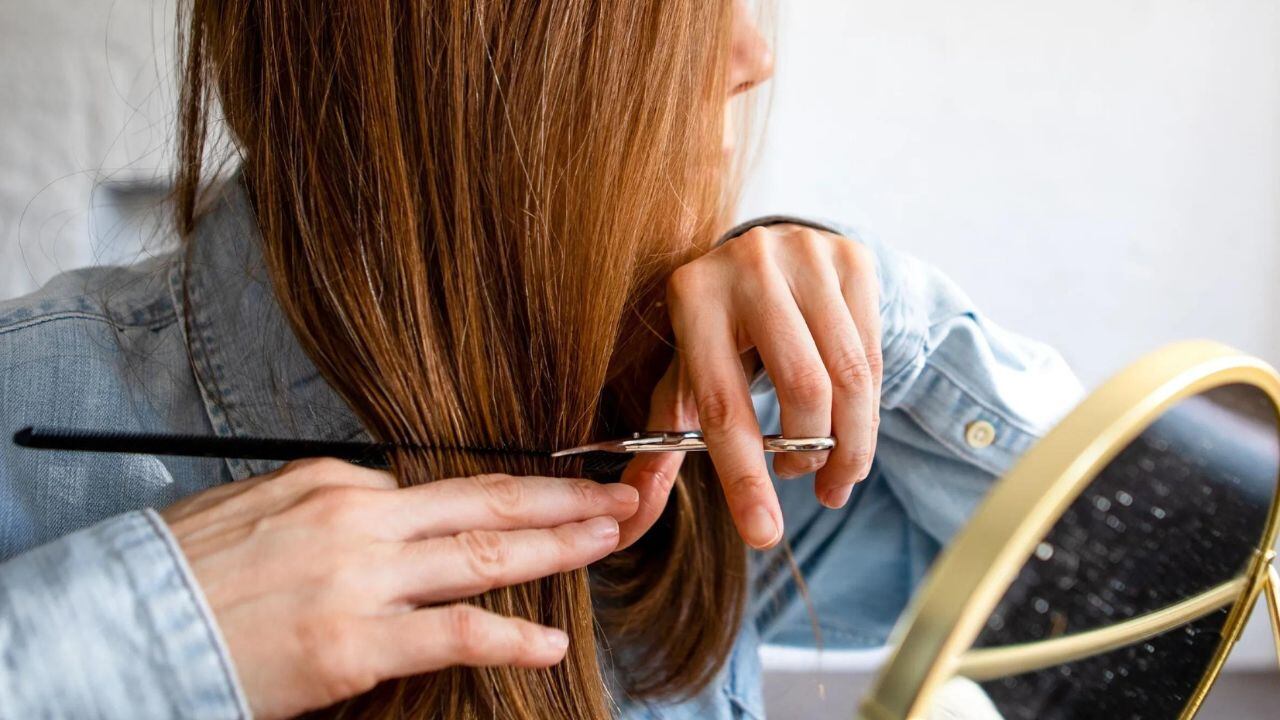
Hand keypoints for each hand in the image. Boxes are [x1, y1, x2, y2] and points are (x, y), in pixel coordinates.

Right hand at [161, 459, 638, 718]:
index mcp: (335, 481)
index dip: (505, 495)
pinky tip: (550, 642)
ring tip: (609, 538)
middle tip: (617, 493)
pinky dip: (509, 635)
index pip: (440, 489)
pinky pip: (452, 633)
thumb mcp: (261, 509)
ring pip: (483, 553)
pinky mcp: (354, 641)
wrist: (124, 624)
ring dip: (558, 545)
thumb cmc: (187, 573)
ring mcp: (361, 577)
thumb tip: (384, 513)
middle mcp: (358, 515)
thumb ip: (332, 508)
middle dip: (561, 496)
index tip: (547, 495)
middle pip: (484, 500)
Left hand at [618, 224, 881, 549]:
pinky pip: (874, 354)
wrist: (769, 252)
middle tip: (801, 478)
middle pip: (803, 390)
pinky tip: (853, 428)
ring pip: (849, 377)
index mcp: (693, 297)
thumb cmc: (720, 331)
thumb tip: (629, 516)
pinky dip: (868, 410)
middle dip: (810, 455)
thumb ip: (662, 443)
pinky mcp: (852, 258)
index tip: (765, 535)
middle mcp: (748, 266)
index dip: (744, 478)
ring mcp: (806, 255)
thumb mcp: (686, 376)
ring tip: (833, 472)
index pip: (723, 405)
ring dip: (849, 445)